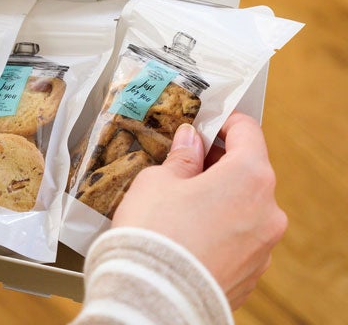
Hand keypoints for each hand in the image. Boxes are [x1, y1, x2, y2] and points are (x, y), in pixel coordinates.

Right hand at [112, 113, 287, 309]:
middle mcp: (267, 211)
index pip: (248, 132)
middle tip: (186, 159)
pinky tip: (189, 229)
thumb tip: (190, 142)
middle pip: (249, 170)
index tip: (205, 122)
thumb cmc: (155, 232)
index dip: (224, 122)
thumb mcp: (159, 180)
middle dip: (219, 161)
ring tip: (182, 199)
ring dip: (220, 195)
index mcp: (249, 177)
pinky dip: (220, 226)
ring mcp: (263, 246)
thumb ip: (182, 157)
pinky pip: (240, 236)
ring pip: (245, 205)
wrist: (152, 297)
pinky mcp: (252, 273)